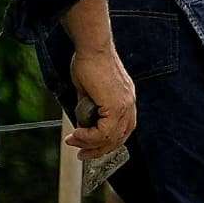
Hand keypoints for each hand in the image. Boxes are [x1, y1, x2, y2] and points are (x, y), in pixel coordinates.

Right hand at [63, 40, 134, 161]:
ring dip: (90, 144)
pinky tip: (77, 135)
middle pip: (119, 138)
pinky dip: (89, 137)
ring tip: (74, 143)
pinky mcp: (116, 105)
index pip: (121, 130)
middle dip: (98, 149)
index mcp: (126, 100)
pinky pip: (104, 131)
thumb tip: (82, 123)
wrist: (92, 48)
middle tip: (81, 154)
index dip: (106, 142)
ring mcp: (125, 105)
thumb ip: (89, 109)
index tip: (90, 146)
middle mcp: (129, 104)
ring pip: (111, 137)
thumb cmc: (89, 62)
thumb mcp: (88, 91)